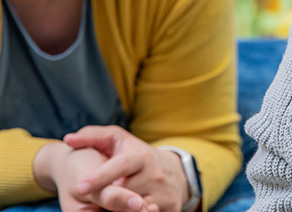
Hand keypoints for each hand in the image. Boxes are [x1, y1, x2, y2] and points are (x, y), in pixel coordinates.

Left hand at [63, 126, 188, 211]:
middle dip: (109, 198)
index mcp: (141, 156)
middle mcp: (156, 175)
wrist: (168, 170)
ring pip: (135, 209)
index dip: (101, 177)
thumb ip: (91, 137)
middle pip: (124, 194)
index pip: (120, 166)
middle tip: (98, 199)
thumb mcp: (115, 140)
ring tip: (110, 205)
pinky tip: (124, 209)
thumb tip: (69, 139)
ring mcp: (165, 193)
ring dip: (119, 209)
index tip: (81, 187)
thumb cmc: (131, 154)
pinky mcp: (172, 207)